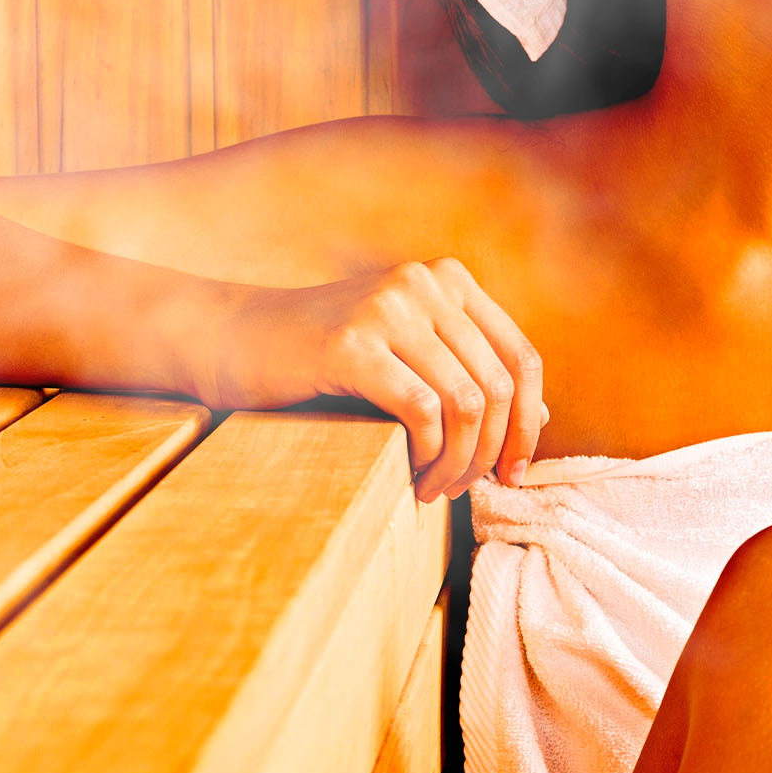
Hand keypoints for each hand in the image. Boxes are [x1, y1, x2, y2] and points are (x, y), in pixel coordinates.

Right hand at [208, 259, 545, 500]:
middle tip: (466, 491)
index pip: (521, 357)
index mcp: (448, 281)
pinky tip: (410, 476)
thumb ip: (467, 374)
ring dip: (458, 461)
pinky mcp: (352, 343)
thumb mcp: (407, 356)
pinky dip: (426, 454)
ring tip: (434, 488)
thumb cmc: (323, 359)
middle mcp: (425, 284)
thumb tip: (538, 417)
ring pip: (466, 402)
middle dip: (491, 452)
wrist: (233, 339)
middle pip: (499, 385)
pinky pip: (422, 410)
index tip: (513, 472)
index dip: (527, 423)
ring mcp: (388, 307)